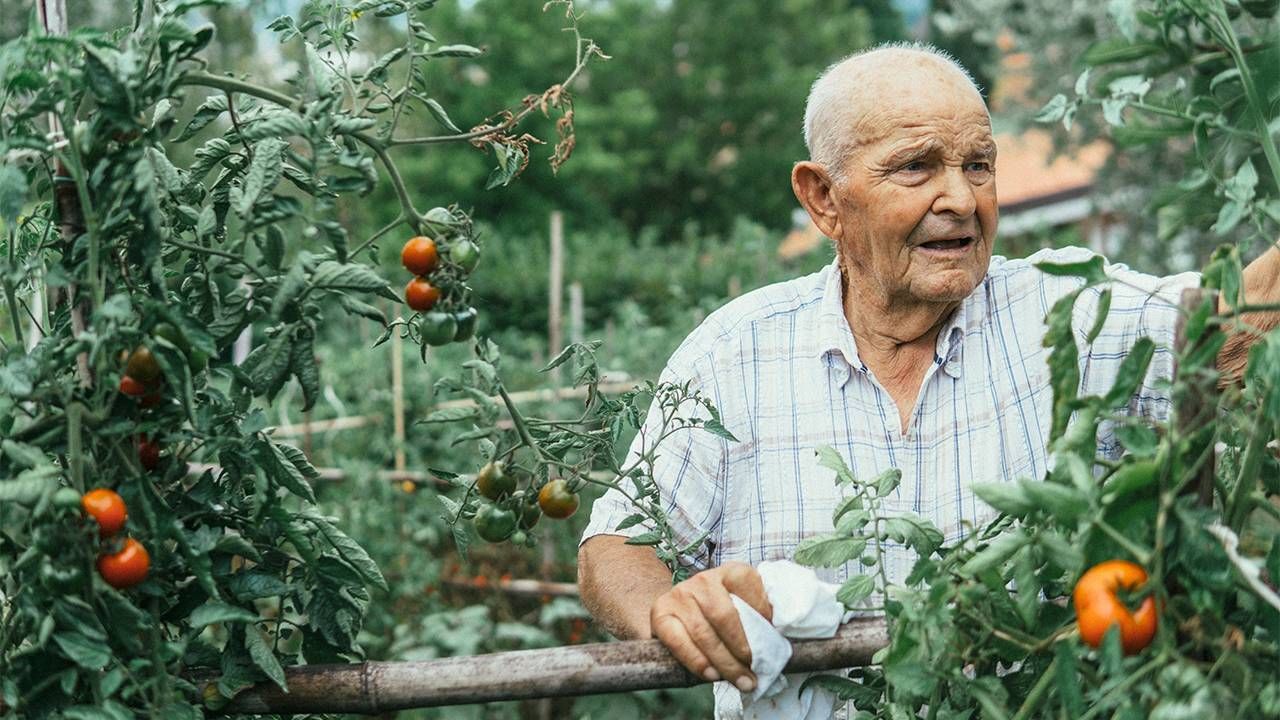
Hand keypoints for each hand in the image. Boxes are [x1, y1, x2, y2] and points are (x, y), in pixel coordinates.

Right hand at [649, 561, 772, 691]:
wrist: (684, 608)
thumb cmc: (726, 613)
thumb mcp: (748, 606)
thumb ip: (763, 616)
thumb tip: (779, 637)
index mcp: (731, 572)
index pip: (750, 591)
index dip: (763, 616)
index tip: (774, 642)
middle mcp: (703, 579)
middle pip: (724, 616)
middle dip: (740, 651)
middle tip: (753, 676)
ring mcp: (679, 594)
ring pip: (702, 633)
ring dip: (723, 663)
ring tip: (738, 681)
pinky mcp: (660, 613)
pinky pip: (678, 642)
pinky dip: (697, 662)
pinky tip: (711, 675)